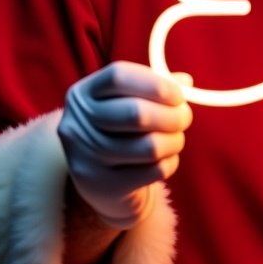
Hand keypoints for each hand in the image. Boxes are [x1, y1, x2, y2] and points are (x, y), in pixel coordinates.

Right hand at [58, 61, 192, 228]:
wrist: (103, 185)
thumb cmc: (121, 132)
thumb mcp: (128, 103)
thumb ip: (155, 88)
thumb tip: (184, 83)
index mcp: (82, 95)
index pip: (118, 77)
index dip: (155, 84)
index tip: (179, 95)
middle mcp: (77, 124)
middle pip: (136, 113)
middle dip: (173, 115)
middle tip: (185, 118)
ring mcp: (87, 158)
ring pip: (150, 146)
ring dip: (175, 141)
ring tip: (176, 139)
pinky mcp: (104, 186)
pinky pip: (155, 170)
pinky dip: (169, 162)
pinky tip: (165, 159)